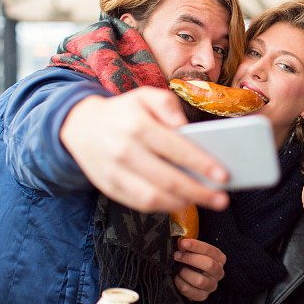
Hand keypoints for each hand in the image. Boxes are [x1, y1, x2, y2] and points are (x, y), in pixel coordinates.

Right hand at [60, 88, 229, 212]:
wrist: (80, 126)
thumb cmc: (124, 111)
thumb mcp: (145, 96)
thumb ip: (167, 104)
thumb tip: (185, 126)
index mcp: (137, 126)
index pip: (176, 149)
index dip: (201, 164)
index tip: (223, 175)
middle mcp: (124, 151)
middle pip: (167, 179)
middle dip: (198, 192)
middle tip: (222, 199)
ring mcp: (114, 172)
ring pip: (152, 198)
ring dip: (182, 203)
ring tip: (203, 201)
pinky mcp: (108, 187)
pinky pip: (139, 204)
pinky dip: (163, 207)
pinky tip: (181, 202)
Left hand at [174, 238, 225, 300]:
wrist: (192, 278)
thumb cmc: (194, 262)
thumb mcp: (194, 252)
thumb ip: (189, 247)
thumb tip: (180, 242)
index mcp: (219, 258)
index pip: (210, 250)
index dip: (196, 246)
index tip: (183, 243)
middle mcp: (218, 272)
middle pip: (209, 264)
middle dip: (190, 258)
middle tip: (176, 255)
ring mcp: (212, 285)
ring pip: (200, 280)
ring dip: (185, 273)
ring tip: (177, 269)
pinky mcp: (203, 296)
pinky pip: (190, 291)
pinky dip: (180, 284)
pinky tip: (177, 278)